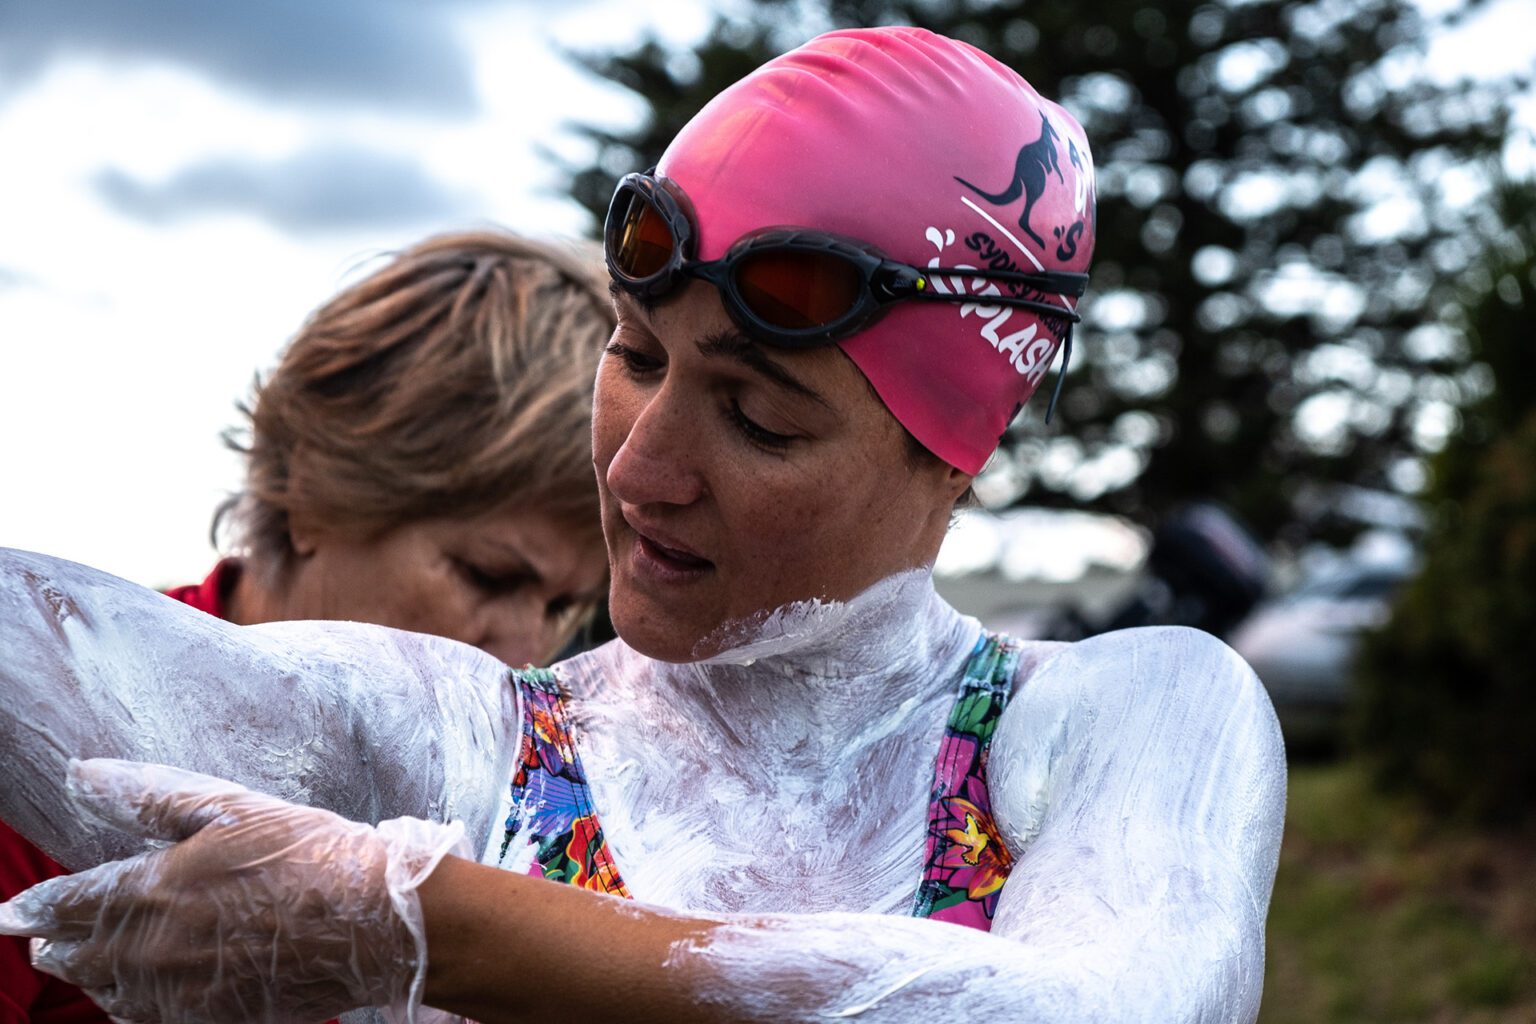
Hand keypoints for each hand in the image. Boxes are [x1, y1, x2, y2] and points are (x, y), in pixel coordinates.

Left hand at [0, 759, 467, 1023]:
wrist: (374, 921)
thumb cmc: (308, 853)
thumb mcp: (231, 806)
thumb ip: (150, 795)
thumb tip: (83, 773)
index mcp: (154, 888)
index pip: (69, 903)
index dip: (38, 906)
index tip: (16, 909)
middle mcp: (155, 949)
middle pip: (79, 956)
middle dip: (56, 943)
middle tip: (40, 937)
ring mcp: (184, 993)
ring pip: (110, 994)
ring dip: (91, 976)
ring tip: (84, 964)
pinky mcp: (216, 1019)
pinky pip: (153, 1021)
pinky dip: (133, 1006)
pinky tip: (140, 996)